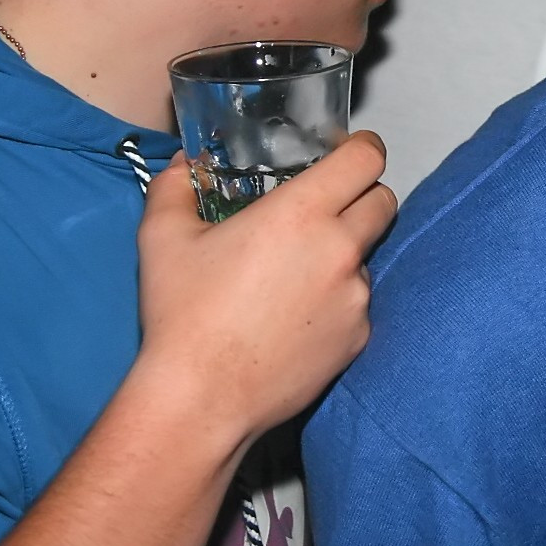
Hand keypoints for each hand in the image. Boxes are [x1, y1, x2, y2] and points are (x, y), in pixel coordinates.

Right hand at [134, 132, 395, 442]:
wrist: (202, 398)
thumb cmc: (182, 313)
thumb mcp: (163, 238)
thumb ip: (174, 188)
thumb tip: (182, 167)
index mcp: (301, 213)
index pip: (366, 159)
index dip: (362, 148)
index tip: (348, 151)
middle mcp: (340, 250)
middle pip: (383, 201)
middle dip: (361, 195)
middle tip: (326, 206)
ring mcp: (355, 297)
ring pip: (366, 256)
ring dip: (343, 253)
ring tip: (294, 274)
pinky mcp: (358, 337)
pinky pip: (357, 304)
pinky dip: (337, 300)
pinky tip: (296, 317)